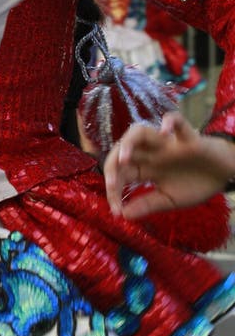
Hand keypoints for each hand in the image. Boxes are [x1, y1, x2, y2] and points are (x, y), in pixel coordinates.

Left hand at [104, 111, 234, 218]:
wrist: (223, 175)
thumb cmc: (194, 183)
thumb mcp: (169, 199)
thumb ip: (147, 205)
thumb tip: (124, 215)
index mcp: (146, 167)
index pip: (121, 172)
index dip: (113, 189)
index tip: (116, 212)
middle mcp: (151, 152)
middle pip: (122, 148)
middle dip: (112, 165)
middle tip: (112, 185)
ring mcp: (167, 143)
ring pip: (140, 130)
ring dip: (128, 142)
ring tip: (124, 159)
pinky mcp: (187, 137)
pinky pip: (176, 120)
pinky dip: (169, 122)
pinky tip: (164, 132)